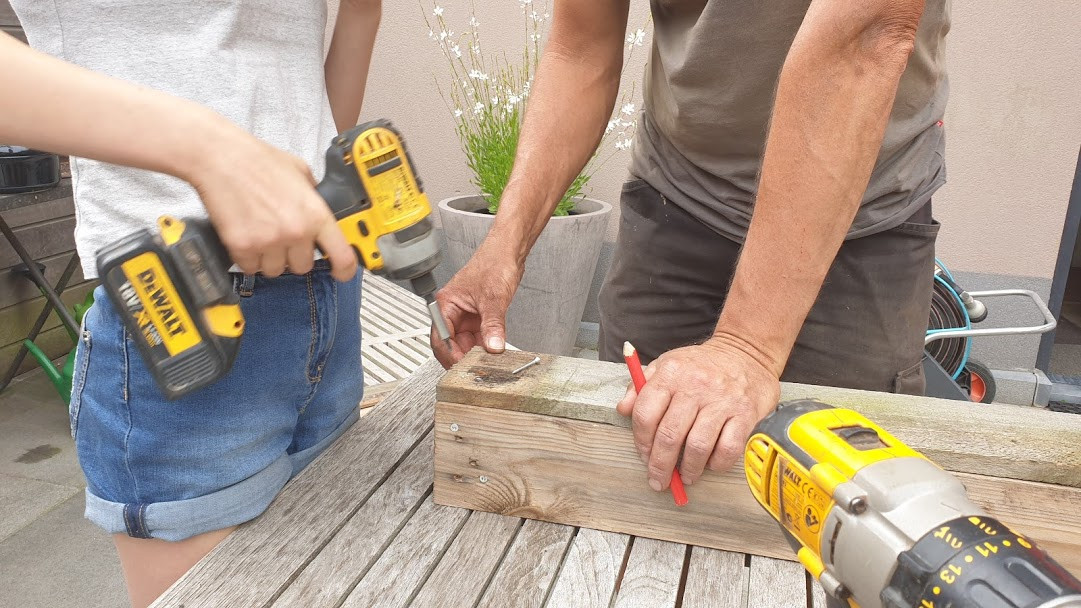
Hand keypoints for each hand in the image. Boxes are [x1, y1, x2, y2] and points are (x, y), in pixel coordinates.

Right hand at [183, 119, 357, 281]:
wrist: (220, 157)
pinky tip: (245, 236)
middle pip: (303, 267)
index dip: (344, 270)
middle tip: (281, 238)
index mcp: (315, 214)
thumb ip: (313, 197)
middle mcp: (296, 232)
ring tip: (260, 234)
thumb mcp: (300, 172)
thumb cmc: (257, 160)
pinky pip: (250, 268)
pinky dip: (247, 258)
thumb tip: (318, 210)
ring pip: (275, 270)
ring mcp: (269, 242)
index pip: (342, 256)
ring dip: (269, 259)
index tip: (340, 273)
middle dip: (294, 256)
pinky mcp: (242, 247)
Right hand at [430, 246, 522, 367]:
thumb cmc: (494, 263)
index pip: (441, 338)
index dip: (450, 355)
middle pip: (450, 344)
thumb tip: (493, 347)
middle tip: (474, 371)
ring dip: (474, 355)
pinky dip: (484, 348)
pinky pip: (477, 339)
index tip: (462, 368)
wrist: (508, 252)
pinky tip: (492, 354)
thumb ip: (493, 325)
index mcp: (446, 303)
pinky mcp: (479, 318)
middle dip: (461, 358)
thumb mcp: (494, 298)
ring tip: (485, 365)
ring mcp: (466, 316)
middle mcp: (453, 311)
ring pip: (464, 344)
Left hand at [616, 337, 780, 489]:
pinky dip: (717, 463)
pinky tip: (711, 464)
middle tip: (659, 480)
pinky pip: (728, 448)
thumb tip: (623, 410)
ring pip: (697, 446)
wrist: (747, 353)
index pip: (646, 414)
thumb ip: (641, 387)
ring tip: (686, 476)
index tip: (644, 456)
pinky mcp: (745, 413)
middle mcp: (695, 386)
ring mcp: (721, 400)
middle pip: (669, 435)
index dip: (641, 442)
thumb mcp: (666, 365)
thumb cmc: (702, 365)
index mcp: (670, 373)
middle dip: (660, 465)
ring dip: (688, 469)